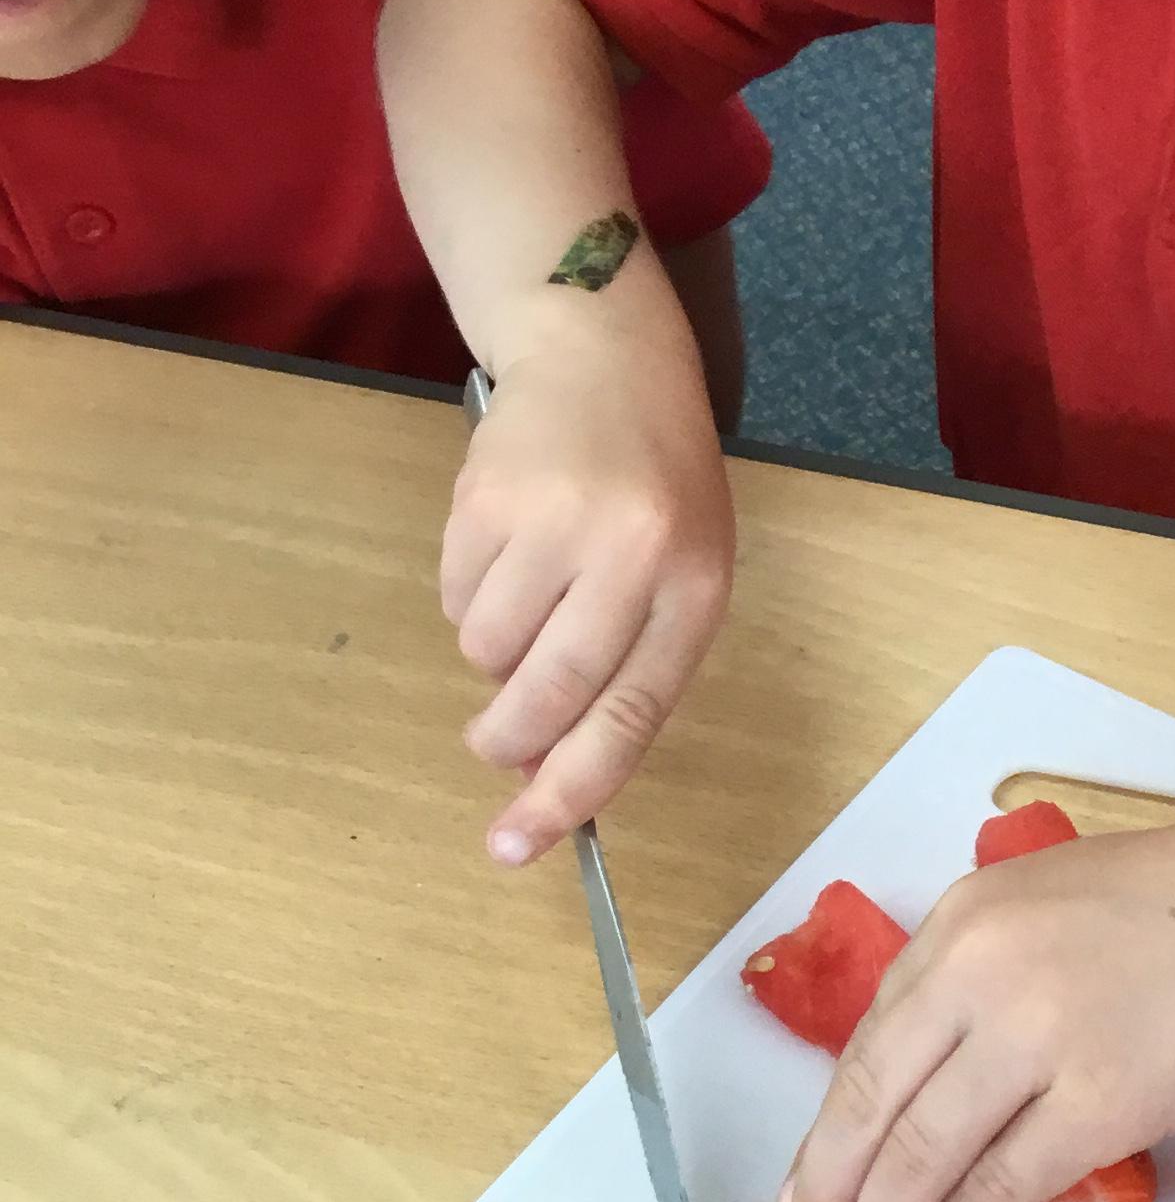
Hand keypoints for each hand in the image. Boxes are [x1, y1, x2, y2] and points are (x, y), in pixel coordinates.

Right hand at [443, 289, 732, 860]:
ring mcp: (557, 522)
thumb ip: (628, 667)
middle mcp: (633, 557)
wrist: (604, 356)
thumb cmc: (654, 483)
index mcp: (695, 588)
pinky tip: (506, 538)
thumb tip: (544, 772)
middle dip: (506, 738)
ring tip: (528, 583)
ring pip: (484, 649)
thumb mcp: (681, 568)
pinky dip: (467, 588)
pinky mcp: (487, 496)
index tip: (520, 845)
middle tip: (492, 740)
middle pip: (547, 697)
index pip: (629, 719)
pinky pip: (451, 593)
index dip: (569, 793)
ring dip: (490, 645)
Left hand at [779, 801, 1174, 1201]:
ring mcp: (1036, 1038)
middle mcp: (979, 971)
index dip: (828, 1129)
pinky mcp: (1100, 1102)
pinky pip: (998, 1186)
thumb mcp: (1061, 902)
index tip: (811, 1182)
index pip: (866, 1043)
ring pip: (918, 1157)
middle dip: (826, 1195)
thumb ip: (992, 971)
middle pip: (867, 1106)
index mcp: (966, 919)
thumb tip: (945, 1075)